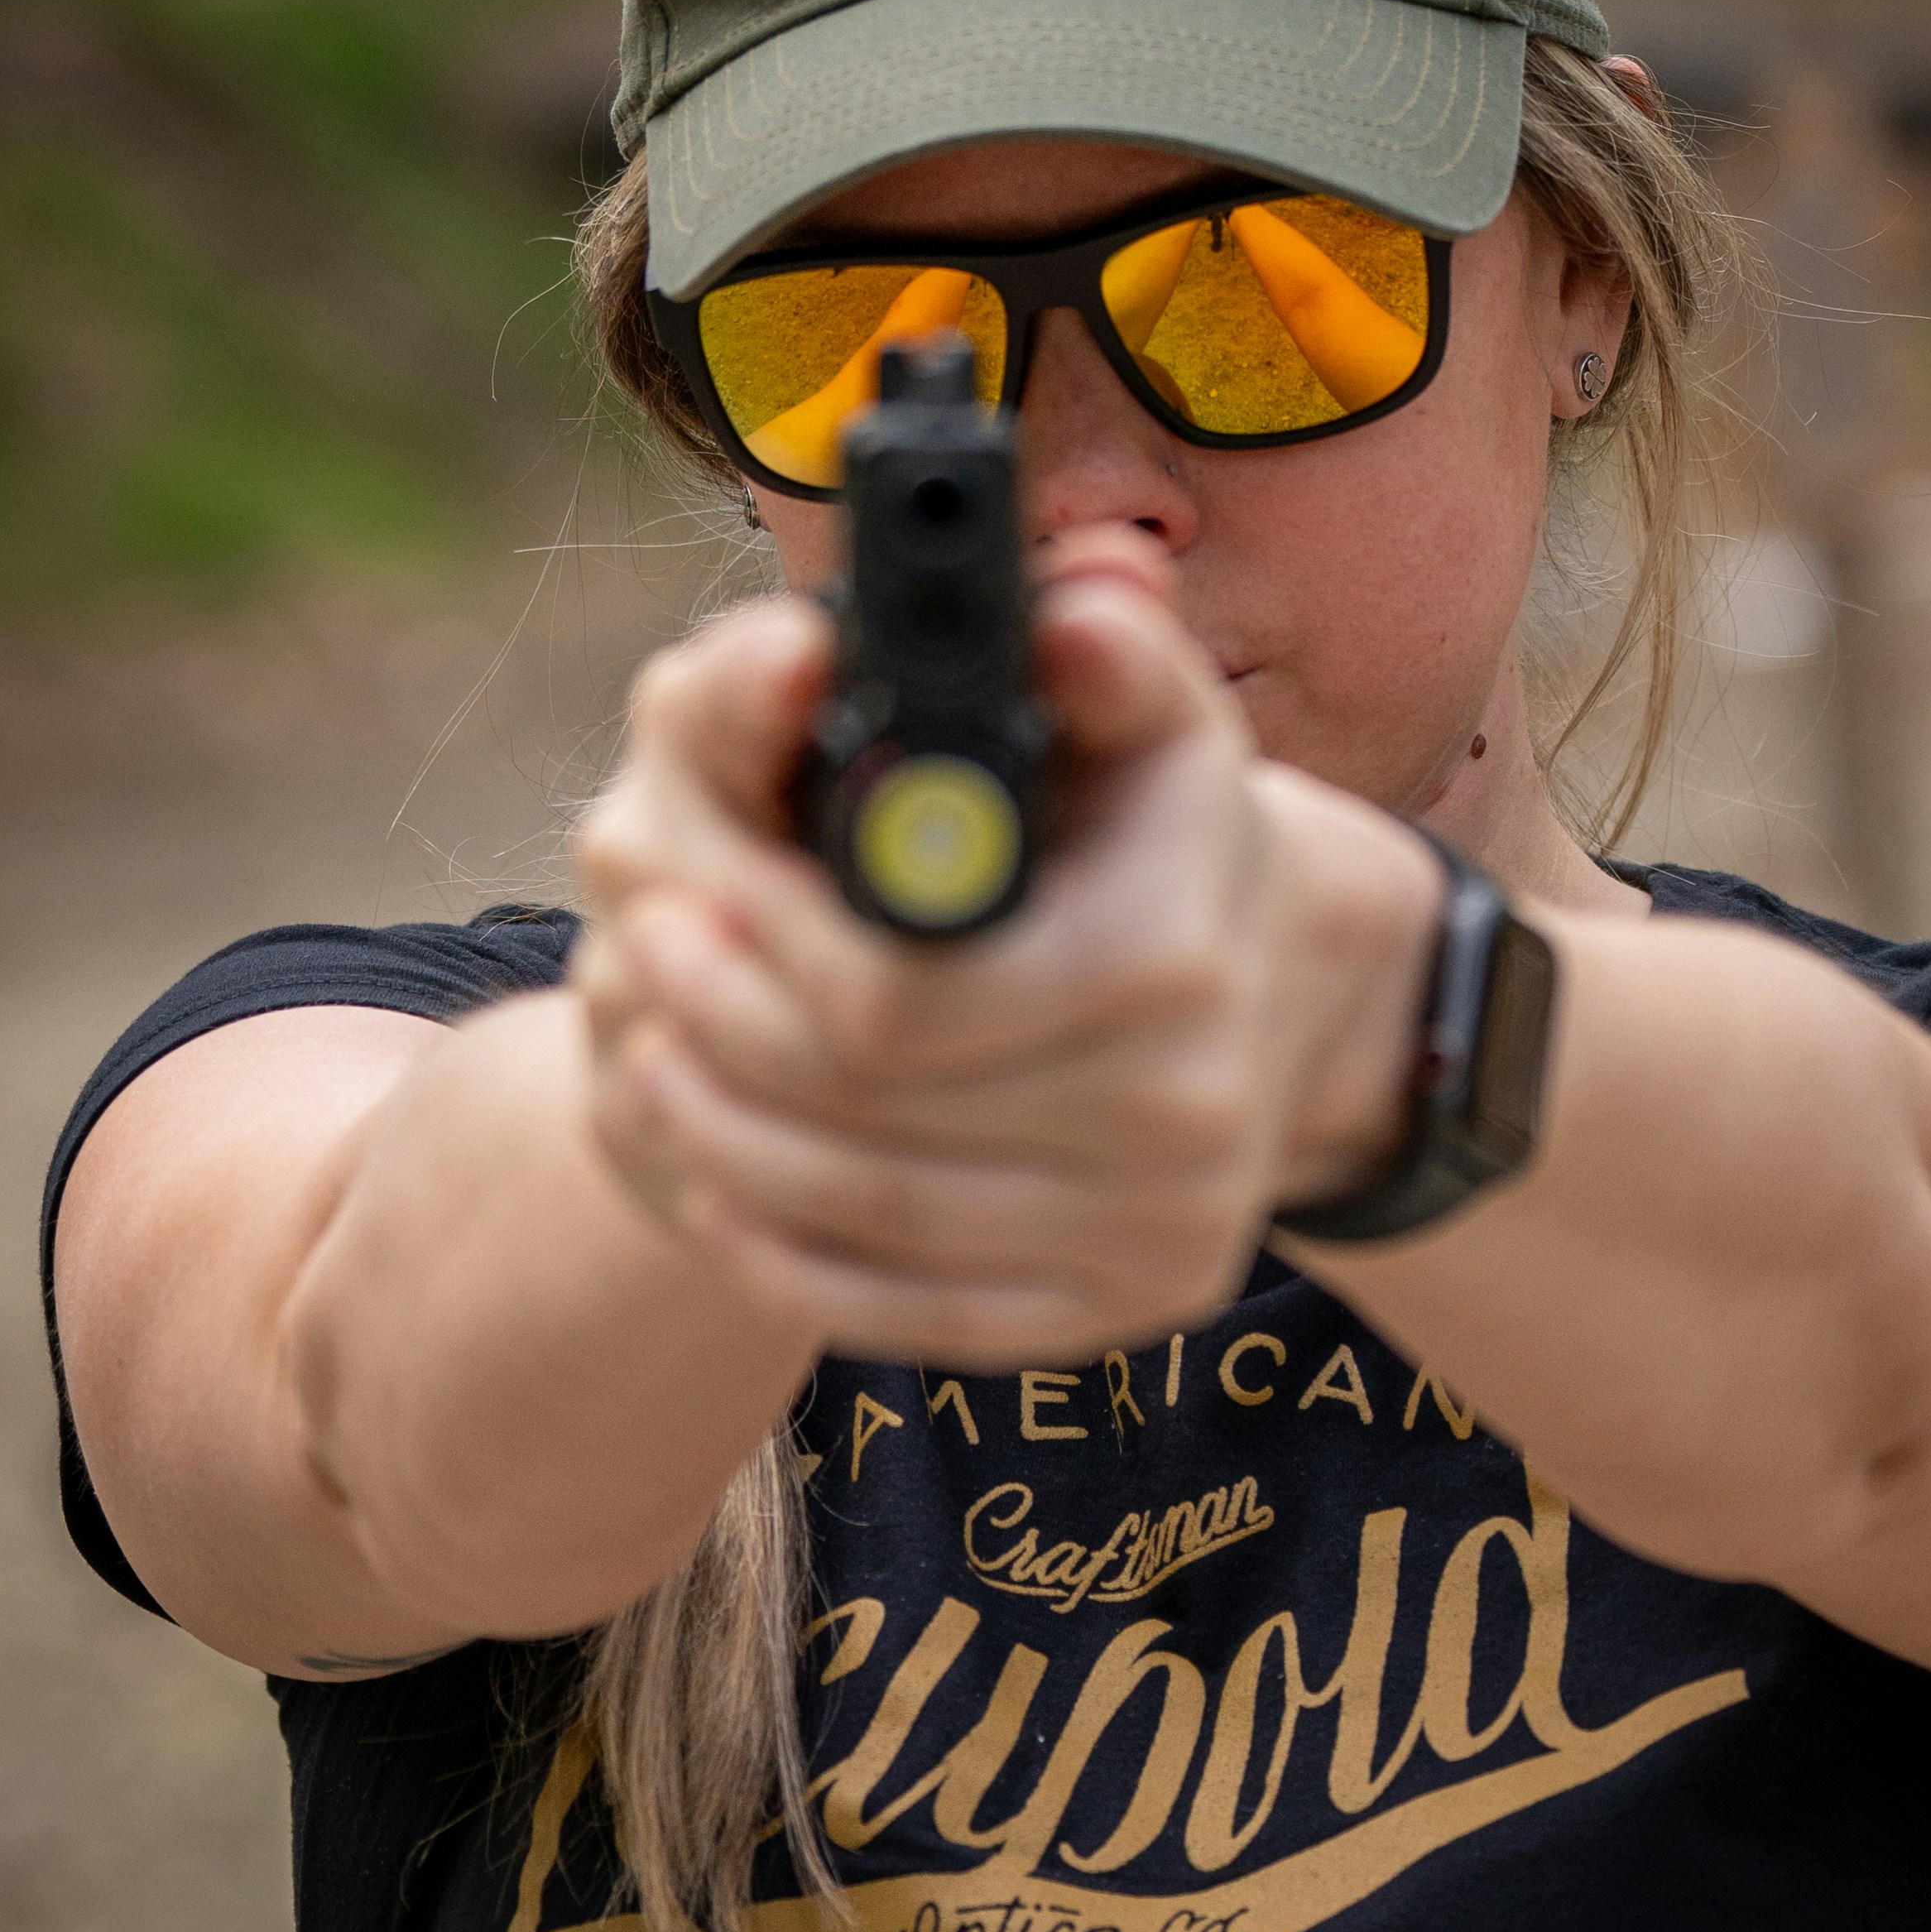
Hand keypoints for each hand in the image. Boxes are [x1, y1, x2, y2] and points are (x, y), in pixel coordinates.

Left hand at [568, 553, 1434, 1370]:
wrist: (1293, 994)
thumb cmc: (1166, 835)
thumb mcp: (1148, 714)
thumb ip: (1094, 648)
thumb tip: (1064, 617)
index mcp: (1171, 959)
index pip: (897, 999)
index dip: (763, 950)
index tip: (677, 894)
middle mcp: (1181, 1114)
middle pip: (862, 1113)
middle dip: (719, 1030)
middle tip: (637, 954)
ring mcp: (1153, 1232)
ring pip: (867, 1215)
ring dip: (727, 1139)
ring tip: (658, 1058)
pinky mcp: (1117, 1313)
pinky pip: (913, 1314)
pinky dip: (791, 1256)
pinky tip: (724, 1192)